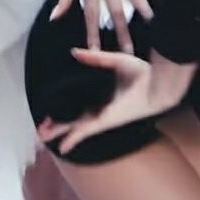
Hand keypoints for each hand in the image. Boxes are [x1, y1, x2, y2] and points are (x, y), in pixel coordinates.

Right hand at [38, 47, 158, 154]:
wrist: (156, 85)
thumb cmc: (142, 73)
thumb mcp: (115, 60)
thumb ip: (95, 58)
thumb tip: (74, 52)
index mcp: (104, 93)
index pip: (80, 101)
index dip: (65, 104)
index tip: (51, 105)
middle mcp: (100, 106)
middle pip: (74, 116)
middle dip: (58, 123)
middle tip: (42, 128)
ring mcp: (101, 115)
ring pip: (74, 126)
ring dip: (59, 131)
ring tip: (43, 137)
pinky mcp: (104, 122)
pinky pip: (85, 131)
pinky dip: (73, 139)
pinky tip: (62, 147)